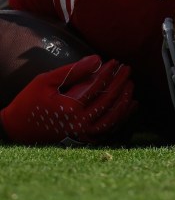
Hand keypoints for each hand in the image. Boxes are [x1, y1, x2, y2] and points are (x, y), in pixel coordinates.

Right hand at [0, 55, 135, 144]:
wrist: (17, 129)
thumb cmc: (30, 102)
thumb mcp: (46, 81)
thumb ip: (73, 70)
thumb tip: (98, 59)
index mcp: (70, 108)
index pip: (97, 86)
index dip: (108, 72)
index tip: (115, 61)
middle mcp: (79, 123)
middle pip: (108, 100)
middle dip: (120, 82)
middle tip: (127, 69)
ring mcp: (83, 134)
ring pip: (113, 117)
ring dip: (124, 100)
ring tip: (131, 84)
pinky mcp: (84, 139)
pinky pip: (109, 129)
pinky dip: (122, 116)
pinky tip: (131, 104)